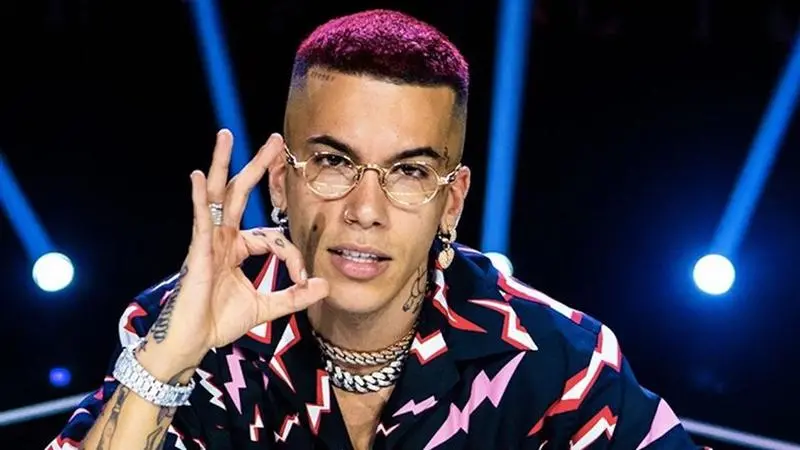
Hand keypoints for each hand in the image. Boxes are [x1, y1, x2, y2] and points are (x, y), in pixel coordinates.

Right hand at [138, 130, 328, 374]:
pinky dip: (200, 198)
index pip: (273, 237)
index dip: (292, 256)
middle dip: (258, 166)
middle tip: (275, 140)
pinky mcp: (197, 253)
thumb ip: (295, 297)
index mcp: (237, 248)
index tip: (302, 278)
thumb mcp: (266, 307)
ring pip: (218, 196)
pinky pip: (200, 220)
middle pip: (241, 193)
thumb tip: (325, 287)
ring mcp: (208, 242)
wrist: (192, 342)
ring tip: (226, 135)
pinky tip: (200, 176)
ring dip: (223, 164)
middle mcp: (222, 238)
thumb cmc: (219, 322)